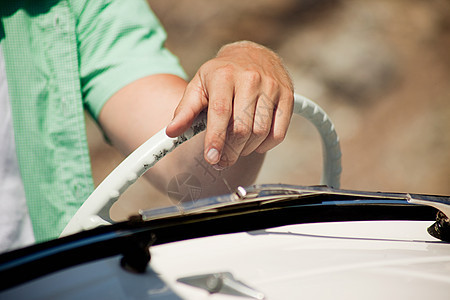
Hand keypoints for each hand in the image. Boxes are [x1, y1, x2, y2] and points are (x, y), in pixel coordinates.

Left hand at [166, 41, 293, 168]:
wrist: (252, 54)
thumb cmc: (221, 74)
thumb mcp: (199, 86)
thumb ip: (185, 110)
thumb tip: (171, 133)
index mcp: (224, 76)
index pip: (221, 112)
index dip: (216, 139)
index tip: (211, 159)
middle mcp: (250, 79)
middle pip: (242, 127)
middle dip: (230, 151)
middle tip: (221, 161)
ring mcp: (272, 87)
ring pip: (261, 132)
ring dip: (246, 149)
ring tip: (236, 149)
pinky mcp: (287, 96)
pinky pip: (279, 133)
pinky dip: (266, 146)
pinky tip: (254, 143)